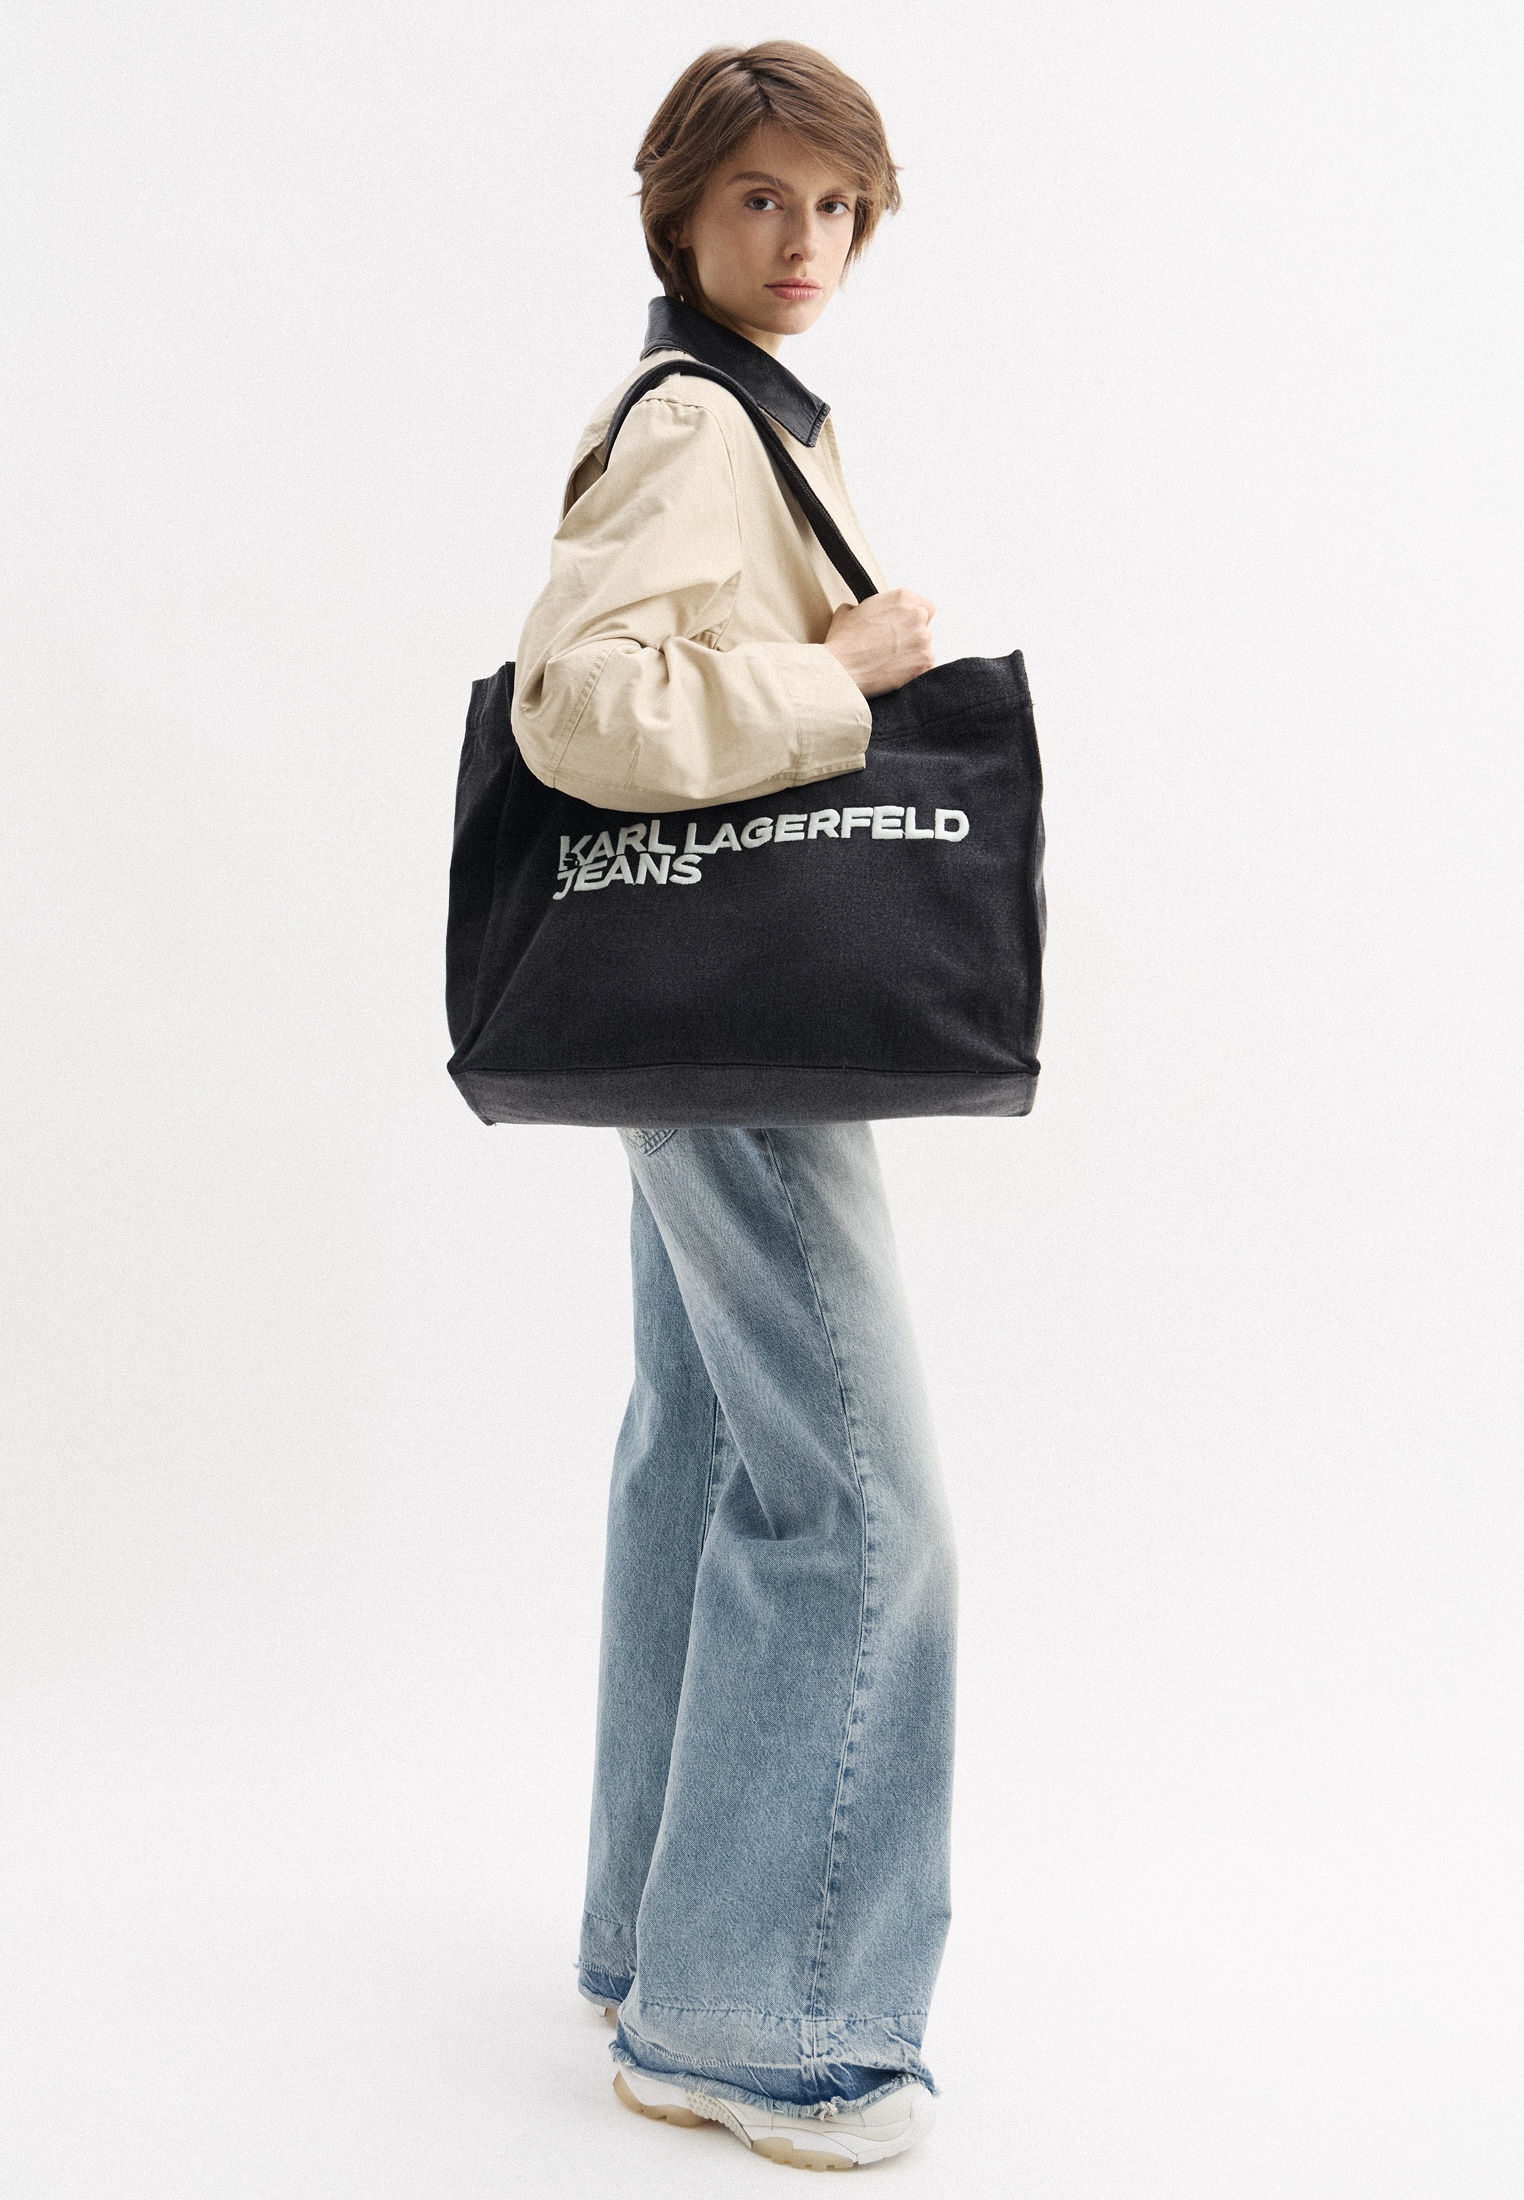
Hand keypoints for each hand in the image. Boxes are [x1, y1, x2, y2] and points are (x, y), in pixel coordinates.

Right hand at [821, 588, 936, 697]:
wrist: (843, 668)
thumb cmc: (844, 642)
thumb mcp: (848, 611)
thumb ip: (863, 607)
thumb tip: (859, 611)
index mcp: (902, 598)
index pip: (922, 605)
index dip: (911, 617)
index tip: (903, 625)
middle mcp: (916, 615)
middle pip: (925, 625)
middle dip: (912, 634)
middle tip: (894, 645)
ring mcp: (923, 640)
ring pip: (925, 646)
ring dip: (913, 652)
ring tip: (891, 660)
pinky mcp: (924, 662)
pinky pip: (925, 665)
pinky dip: (914, 669)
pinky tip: (896, 671)